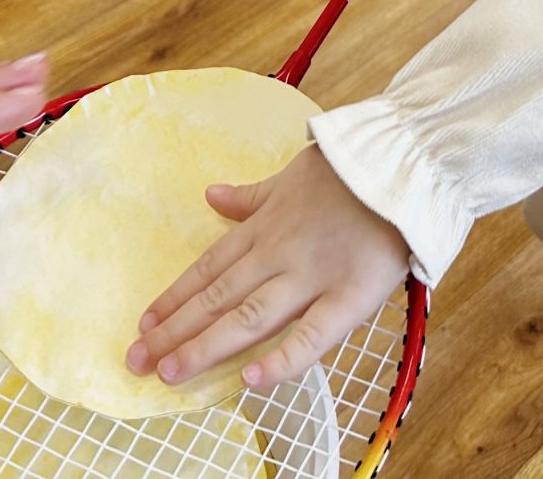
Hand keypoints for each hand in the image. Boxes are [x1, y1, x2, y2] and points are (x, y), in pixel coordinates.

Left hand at [126, 147, 407, 393]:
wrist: (406, 162)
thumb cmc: (351, 170)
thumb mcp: (291, 175)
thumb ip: (252, 196)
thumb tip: (211, 196)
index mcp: (267, 226)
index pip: (209, 267)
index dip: (175, 297)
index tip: (144, 322)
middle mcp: (279, 253)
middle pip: (217, 296)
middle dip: (175, 330)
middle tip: (137, 360)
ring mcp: (312, 275)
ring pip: (248, 316)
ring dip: (205, 345)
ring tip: (170, 372)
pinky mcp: (350, 296)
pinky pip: (312, 334)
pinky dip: (282, 358)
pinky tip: (251, 380)